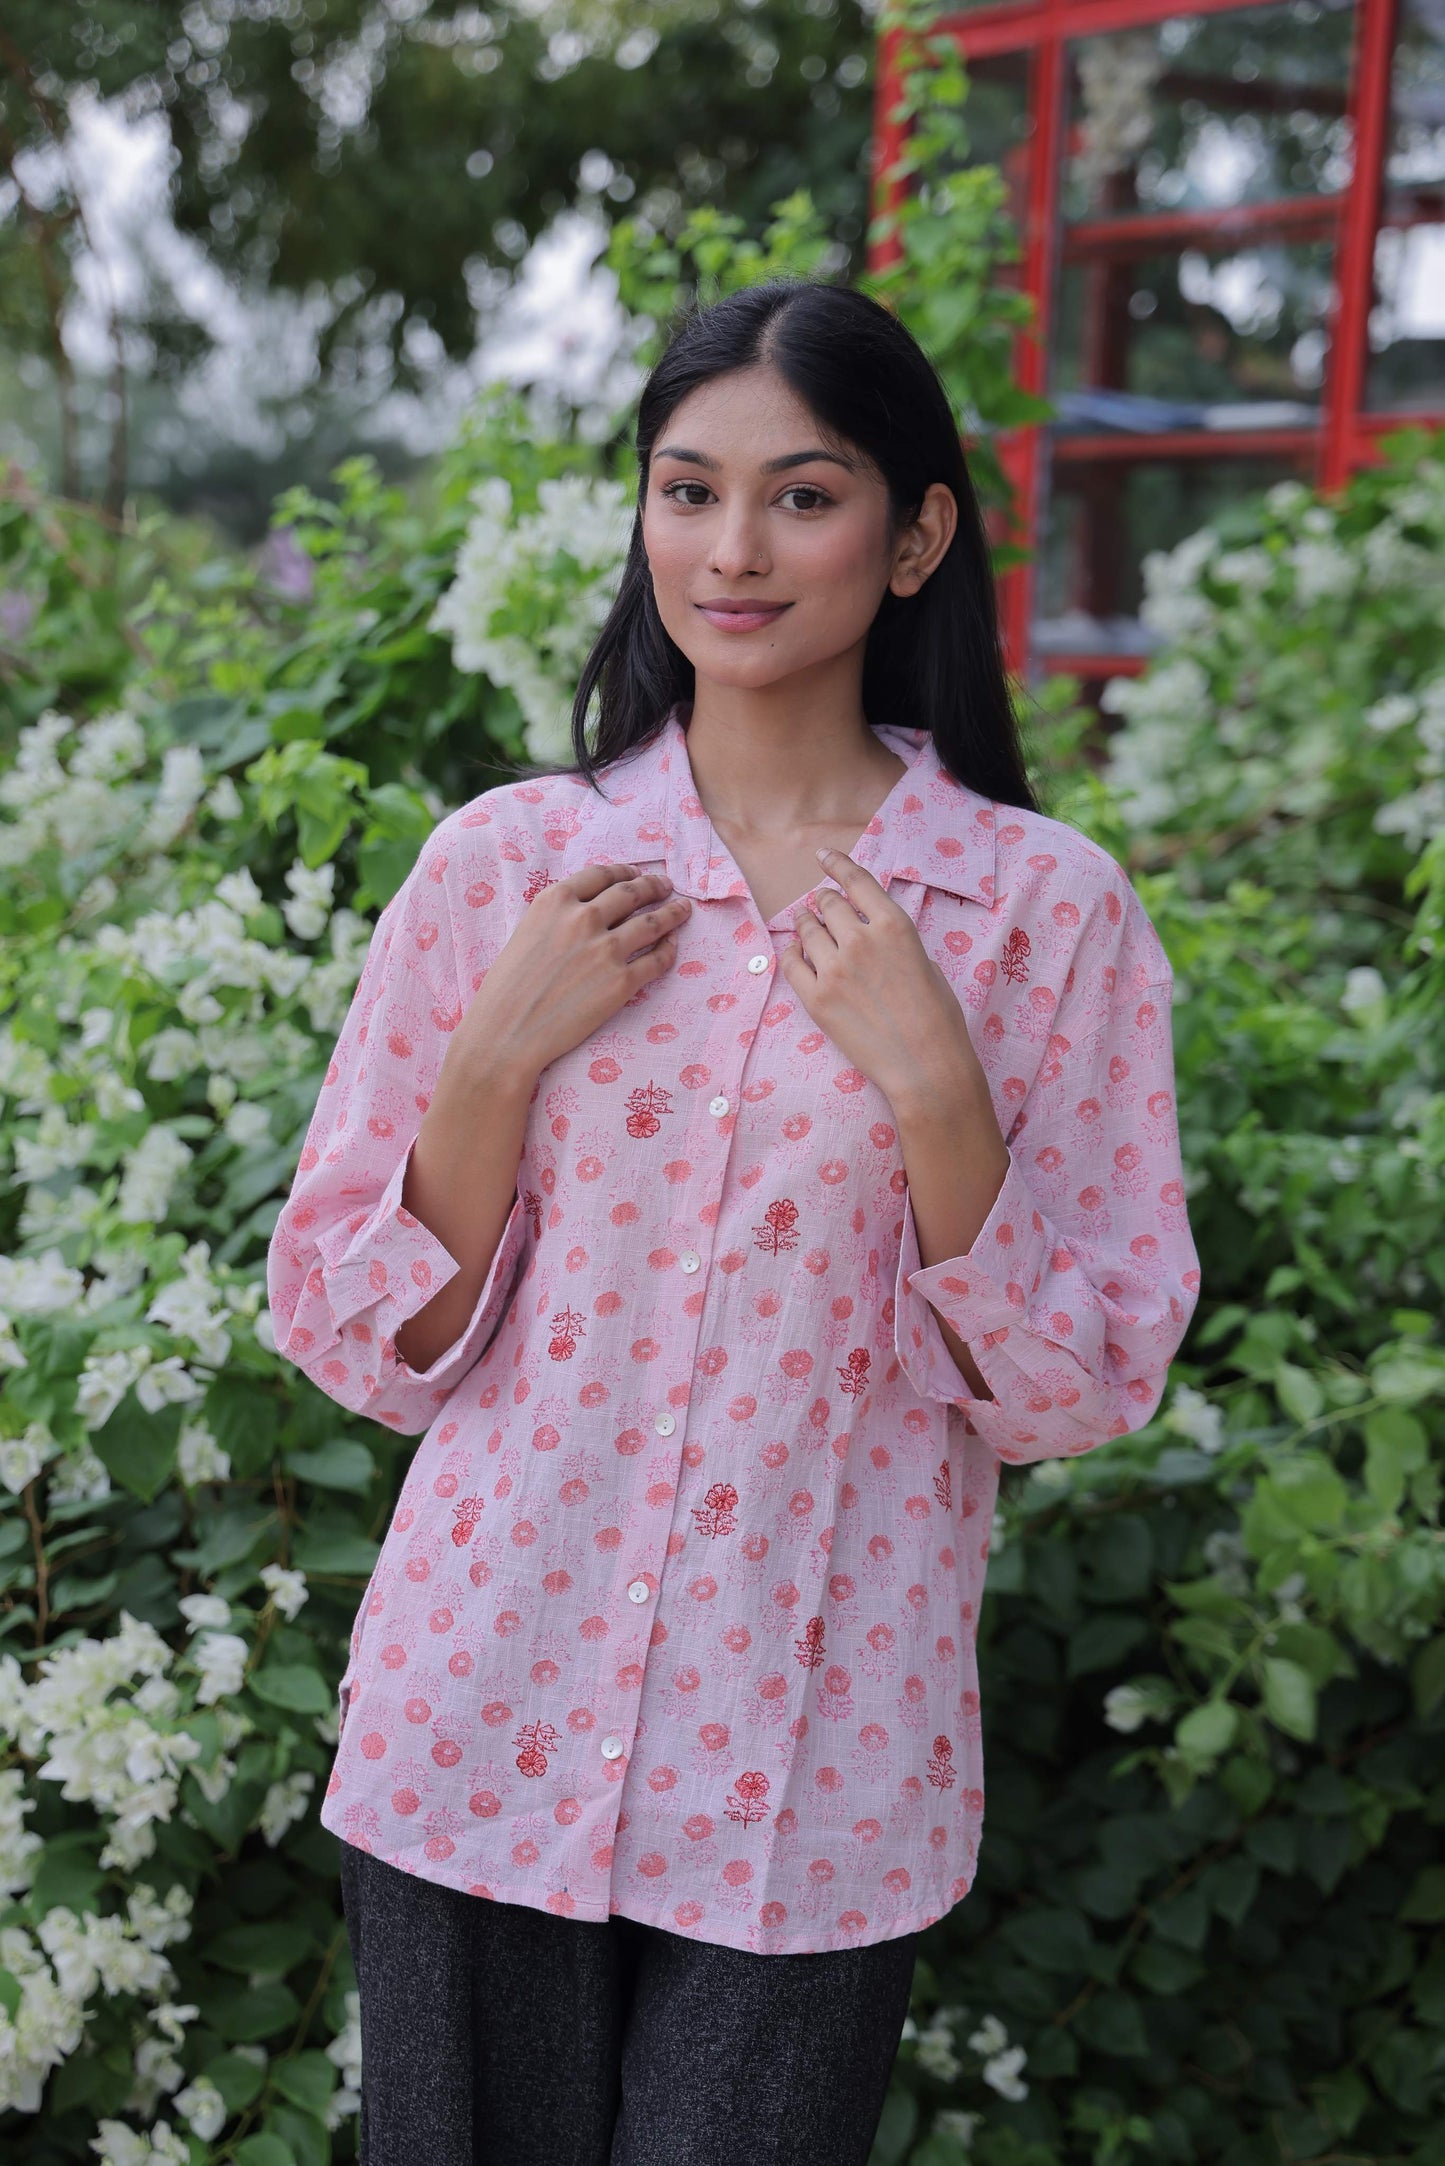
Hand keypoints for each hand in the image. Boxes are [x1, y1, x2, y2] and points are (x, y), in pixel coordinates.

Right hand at [451, 862, 691, 1085]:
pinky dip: (669, 950)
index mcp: (555, 901)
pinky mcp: (622, 983)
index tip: (636, 874)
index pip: (601, 875)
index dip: (624, 871)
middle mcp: (583, 918)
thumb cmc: (506, 989)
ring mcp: (606, 950)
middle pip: (632, 892)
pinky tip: (672, 946)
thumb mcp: (526, 933)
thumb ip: (557, 917)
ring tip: (683, 909)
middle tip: (665, 886)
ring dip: (673, 913)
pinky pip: (657, 961)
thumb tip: (585, 911)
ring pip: (653, 922)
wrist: (507, 1033)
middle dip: (653, 886)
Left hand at [778, 848, 986, 1115]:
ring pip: (807, 930)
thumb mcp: (926, 963)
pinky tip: (796, 953)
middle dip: (824, 902)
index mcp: (895, 926)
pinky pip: (791, 963)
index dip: (836, 864)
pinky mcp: (816, 998)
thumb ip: (893, 940)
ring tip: (805, 924)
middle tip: (821, 906)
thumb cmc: (938, 1019)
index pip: (856, 881)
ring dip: (806, 923)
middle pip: (827, 904)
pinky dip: (792, 953)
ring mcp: (834, 969)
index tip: (823, 856)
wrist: (925, 1066)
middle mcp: (861, 940)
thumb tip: (868, 932)